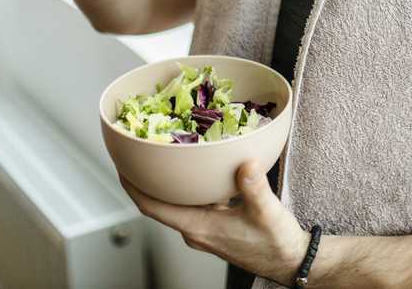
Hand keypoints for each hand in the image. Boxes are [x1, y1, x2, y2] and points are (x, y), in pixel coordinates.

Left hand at [118, 160, 309, 284]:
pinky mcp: (216, 225)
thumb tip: (245, 163)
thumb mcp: (266, 212)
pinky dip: (192, 185)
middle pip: (159, 203)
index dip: (133, 187)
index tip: (121, 165)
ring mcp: (205, 228)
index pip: (153, 207)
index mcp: (199, 227)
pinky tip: (202, 169)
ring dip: (169, 182)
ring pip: (178, 202)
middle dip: (147, 179)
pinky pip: (195, 202)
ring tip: (167, 154)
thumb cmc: (276, 243)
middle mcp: (196, 229)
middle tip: (142, 150)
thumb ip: (254, 187)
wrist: (290, 260)